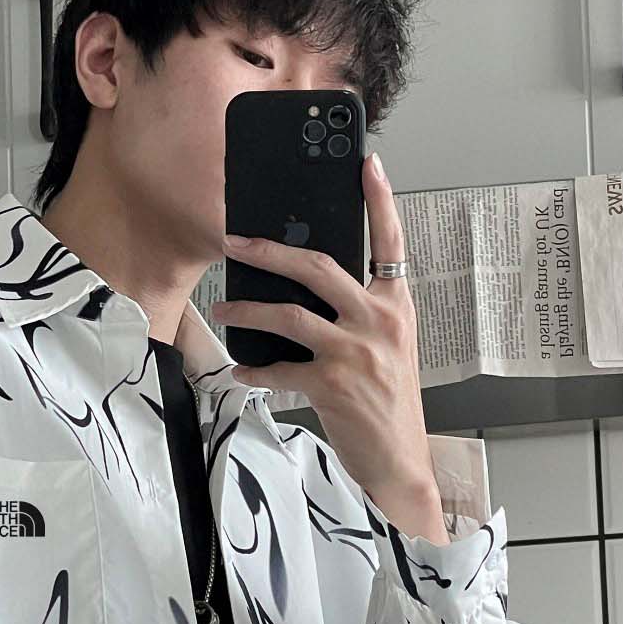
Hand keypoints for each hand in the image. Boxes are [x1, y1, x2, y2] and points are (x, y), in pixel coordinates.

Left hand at [213, 152, 444, 536]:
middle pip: (320, 267)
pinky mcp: (333, 384)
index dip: (380, 200)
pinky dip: (255, 369)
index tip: (368, 163)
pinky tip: (242, 370)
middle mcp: (380, 322)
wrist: (399, 460)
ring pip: (290, 314)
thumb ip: (361, 314)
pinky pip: (279, 368)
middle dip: (271, 249)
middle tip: (236, 240)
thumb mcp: (389, 347)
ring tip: (223, 306)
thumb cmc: (388, 403)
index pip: (392, 243)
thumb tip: (307, 288)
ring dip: (248, 308)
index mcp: (397, 306)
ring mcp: (357, 352)